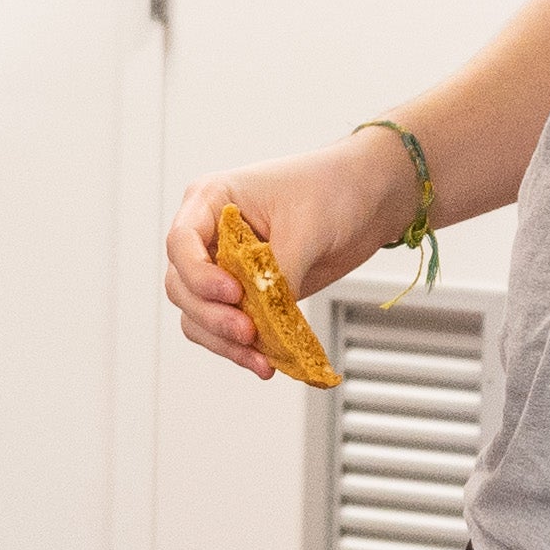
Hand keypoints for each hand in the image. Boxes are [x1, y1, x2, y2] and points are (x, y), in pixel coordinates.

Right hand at [161, 133, 412, 379]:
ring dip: (222, 341)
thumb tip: (264, 319)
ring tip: (259, 359)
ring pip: (198, 315)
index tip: (233, 292)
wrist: (368, 198)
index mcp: (211, 200)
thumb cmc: (332, 188)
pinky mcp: (249, 294)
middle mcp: (210, 236)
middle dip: (211, 316)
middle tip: (248, 332)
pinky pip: (229, 328)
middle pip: (182, 287)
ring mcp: (227, 268)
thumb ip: (278, 273)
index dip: (198, 274)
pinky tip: (267, 361)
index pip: (181, 243)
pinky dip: (243, 349)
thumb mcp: (304, 227)